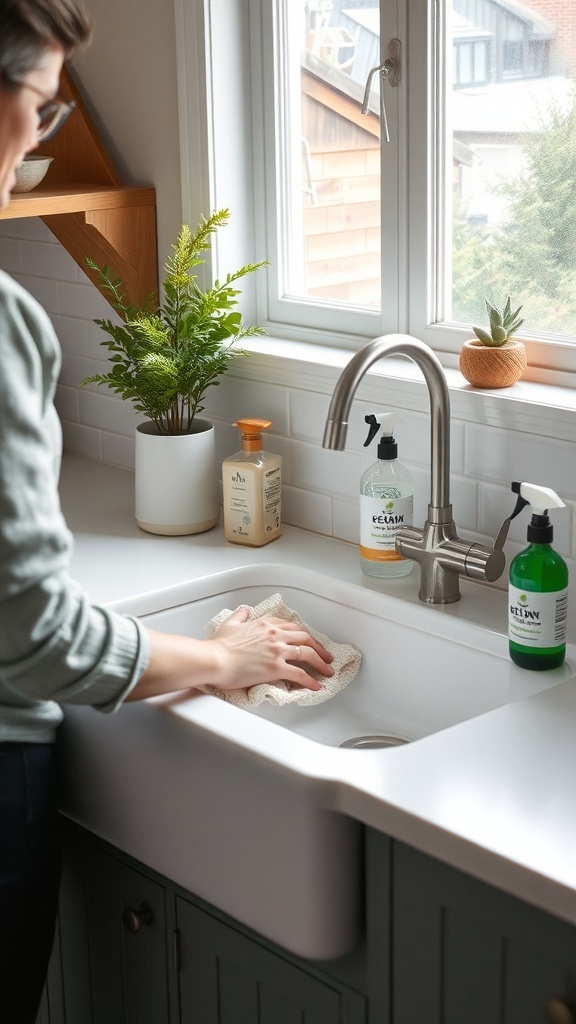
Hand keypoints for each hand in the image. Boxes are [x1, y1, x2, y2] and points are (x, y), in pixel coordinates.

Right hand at [207, 606, 333, 690]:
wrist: (215, 659)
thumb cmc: (219, 645)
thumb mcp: (230, 624)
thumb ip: (240, 615)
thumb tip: (244, 609)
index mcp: (266, 623)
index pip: (292, 626)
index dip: (303, 634)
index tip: (308, 641)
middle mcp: (275, 635)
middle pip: (305, 638)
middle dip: (319, 647)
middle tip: (325, 656)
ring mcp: (277, 651)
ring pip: (308, 654)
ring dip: (321, 663)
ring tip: (327, 671)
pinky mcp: (276, 668)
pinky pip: (300, 674)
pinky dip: (311, 681)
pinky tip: (317, 686)